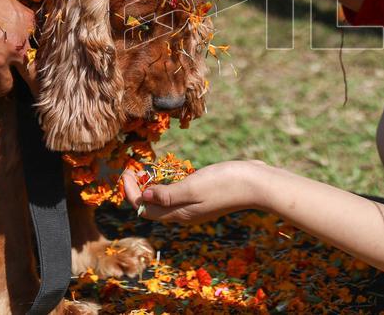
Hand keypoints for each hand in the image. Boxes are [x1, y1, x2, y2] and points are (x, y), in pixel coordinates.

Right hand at [0, 0, 35, 96]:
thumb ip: (18, 15)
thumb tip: (22, 25)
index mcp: (27, 28)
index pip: (41, 51)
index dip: (35, 60)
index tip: (31, 66)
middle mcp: (17, 48)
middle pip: (33, 76)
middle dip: (32, 85)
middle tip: (32, 92)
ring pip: (6, 87)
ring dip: (0, 84)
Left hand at [122, 160, 267, 223]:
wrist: (256, 185)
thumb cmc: (225, 183)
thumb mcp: (192, 187)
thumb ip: (167, 195)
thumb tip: (142, 198)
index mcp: (179, 213)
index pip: (143, 208)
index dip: (130, 192)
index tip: (127, 170)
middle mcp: (185, 214)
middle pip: (151, 208)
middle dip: (137, 191)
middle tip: (133, 169)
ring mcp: (196, 207)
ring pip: (164, 203)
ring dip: (152, 189)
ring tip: (146, 171)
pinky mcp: (205, 198)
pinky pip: (178, 196)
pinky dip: (168, 187)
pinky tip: (171, 174)